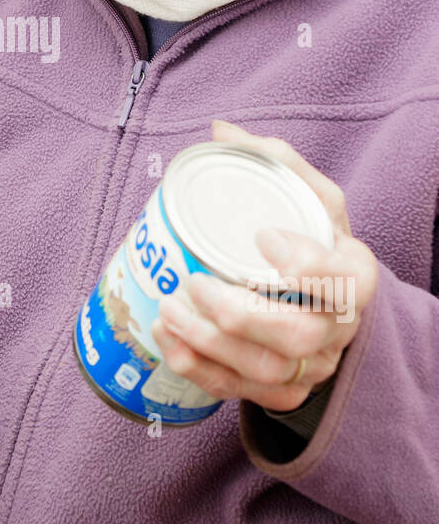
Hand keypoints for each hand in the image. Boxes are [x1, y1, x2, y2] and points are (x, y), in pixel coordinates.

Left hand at [150, 120, 379, 411]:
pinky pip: (244, 393)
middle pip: (297, 334)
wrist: (322, 304)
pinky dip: (200, 370)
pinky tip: (169, 342)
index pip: (344, 279)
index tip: (261, 238)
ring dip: (209, 344)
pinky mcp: (285, 391)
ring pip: (267, 370)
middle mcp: (339, 327)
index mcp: (355, 276)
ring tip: (168, 312)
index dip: (304, 264)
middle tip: (192, 283)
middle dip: (237, 314)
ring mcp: (314, 365)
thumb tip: (221, 130)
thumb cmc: (310, 241)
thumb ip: (274, 162)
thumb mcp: (307, 199)